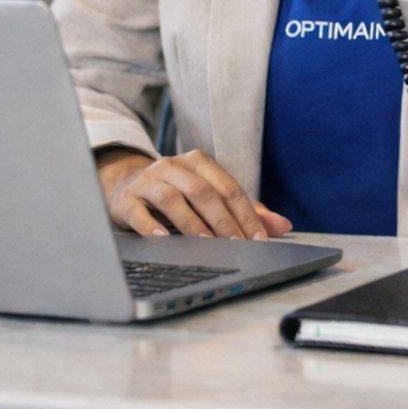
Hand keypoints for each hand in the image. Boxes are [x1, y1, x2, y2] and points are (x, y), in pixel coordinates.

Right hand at [96, 147, 292, 240]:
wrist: (124, 186)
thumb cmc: (175, 194)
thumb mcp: (209, 196)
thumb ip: (244, 210)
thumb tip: (283, 225)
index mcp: (199, 163)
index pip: (228, 188)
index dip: (246, 214)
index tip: (260, 238)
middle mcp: (173, 167)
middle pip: (203, 192)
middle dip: (223, 221)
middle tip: (237, 245)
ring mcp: (148, 181)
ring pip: (172, 199)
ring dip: (192, 223)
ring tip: (206, 244)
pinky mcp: (126, 199)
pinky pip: (138, 212)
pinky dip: (150, 225)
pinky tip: (161, 239)